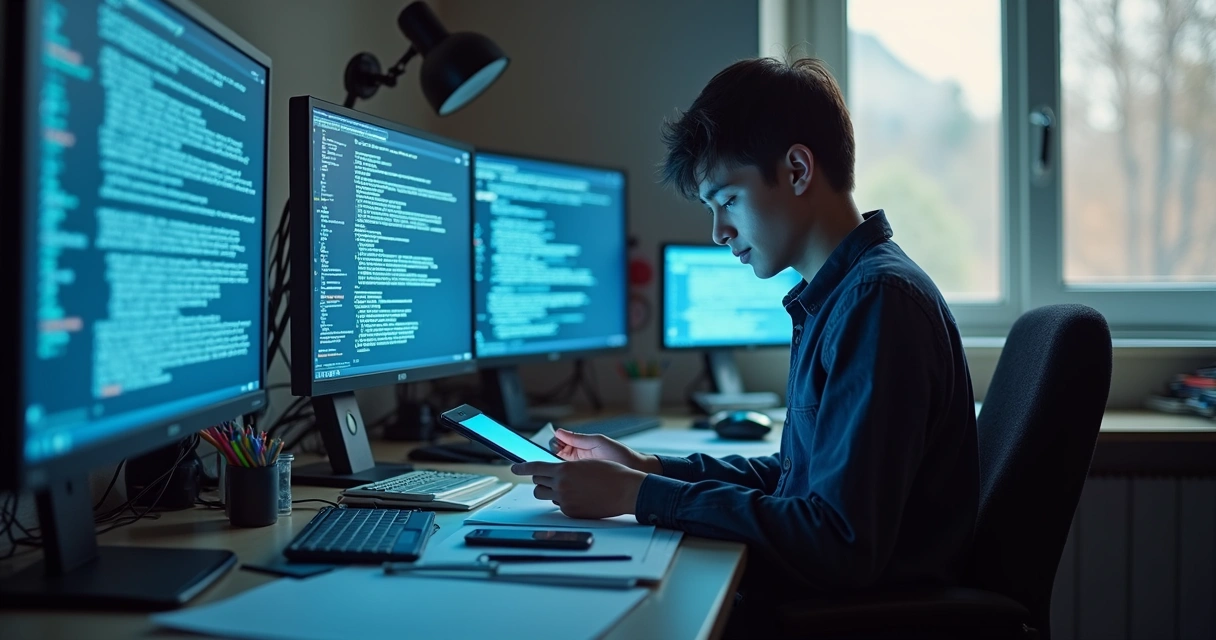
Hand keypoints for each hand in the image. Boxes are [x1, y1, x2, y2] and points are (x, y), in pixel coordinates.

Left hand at [510, 459, 647, 519]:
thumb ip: (566, 468)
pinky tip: (579, 496)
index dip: (522, 467)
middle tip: (551, 477)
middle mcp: (561, 486)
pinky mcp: (571, 512)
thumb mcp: (585, 464)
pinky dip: (564, 500)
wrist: (626, 490)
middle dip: (541, 479)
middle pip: (537, 483)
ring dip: (549, 491)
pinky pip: (559, 505)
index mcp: (564, 470)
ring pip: (544, 496)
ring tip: (563, 487)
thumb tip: (556, 471)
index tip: (514, 467)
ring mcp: (565, 500)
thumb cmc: (611, 473)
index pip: (535, 468)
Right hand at [552, 429, 661, 473]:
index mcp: (579, 448)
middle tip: (549, 458)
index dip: (552, 444)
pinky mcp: (581, 486)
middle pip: (553, 459)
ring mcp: (578, 474)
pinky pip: (566, 484)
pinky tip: (561, 481)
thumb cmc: (621, 455)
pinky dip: (561, 482)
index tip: (549, 445)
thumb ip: (578, 438)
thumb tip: (558, 432)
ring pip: (558, 473)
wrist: (636, 471)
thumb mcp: (598, 442)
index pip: (557, 445)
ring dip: (553, 471)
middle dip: (547, 458)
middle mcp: (576, 461)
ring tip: (554, 470)